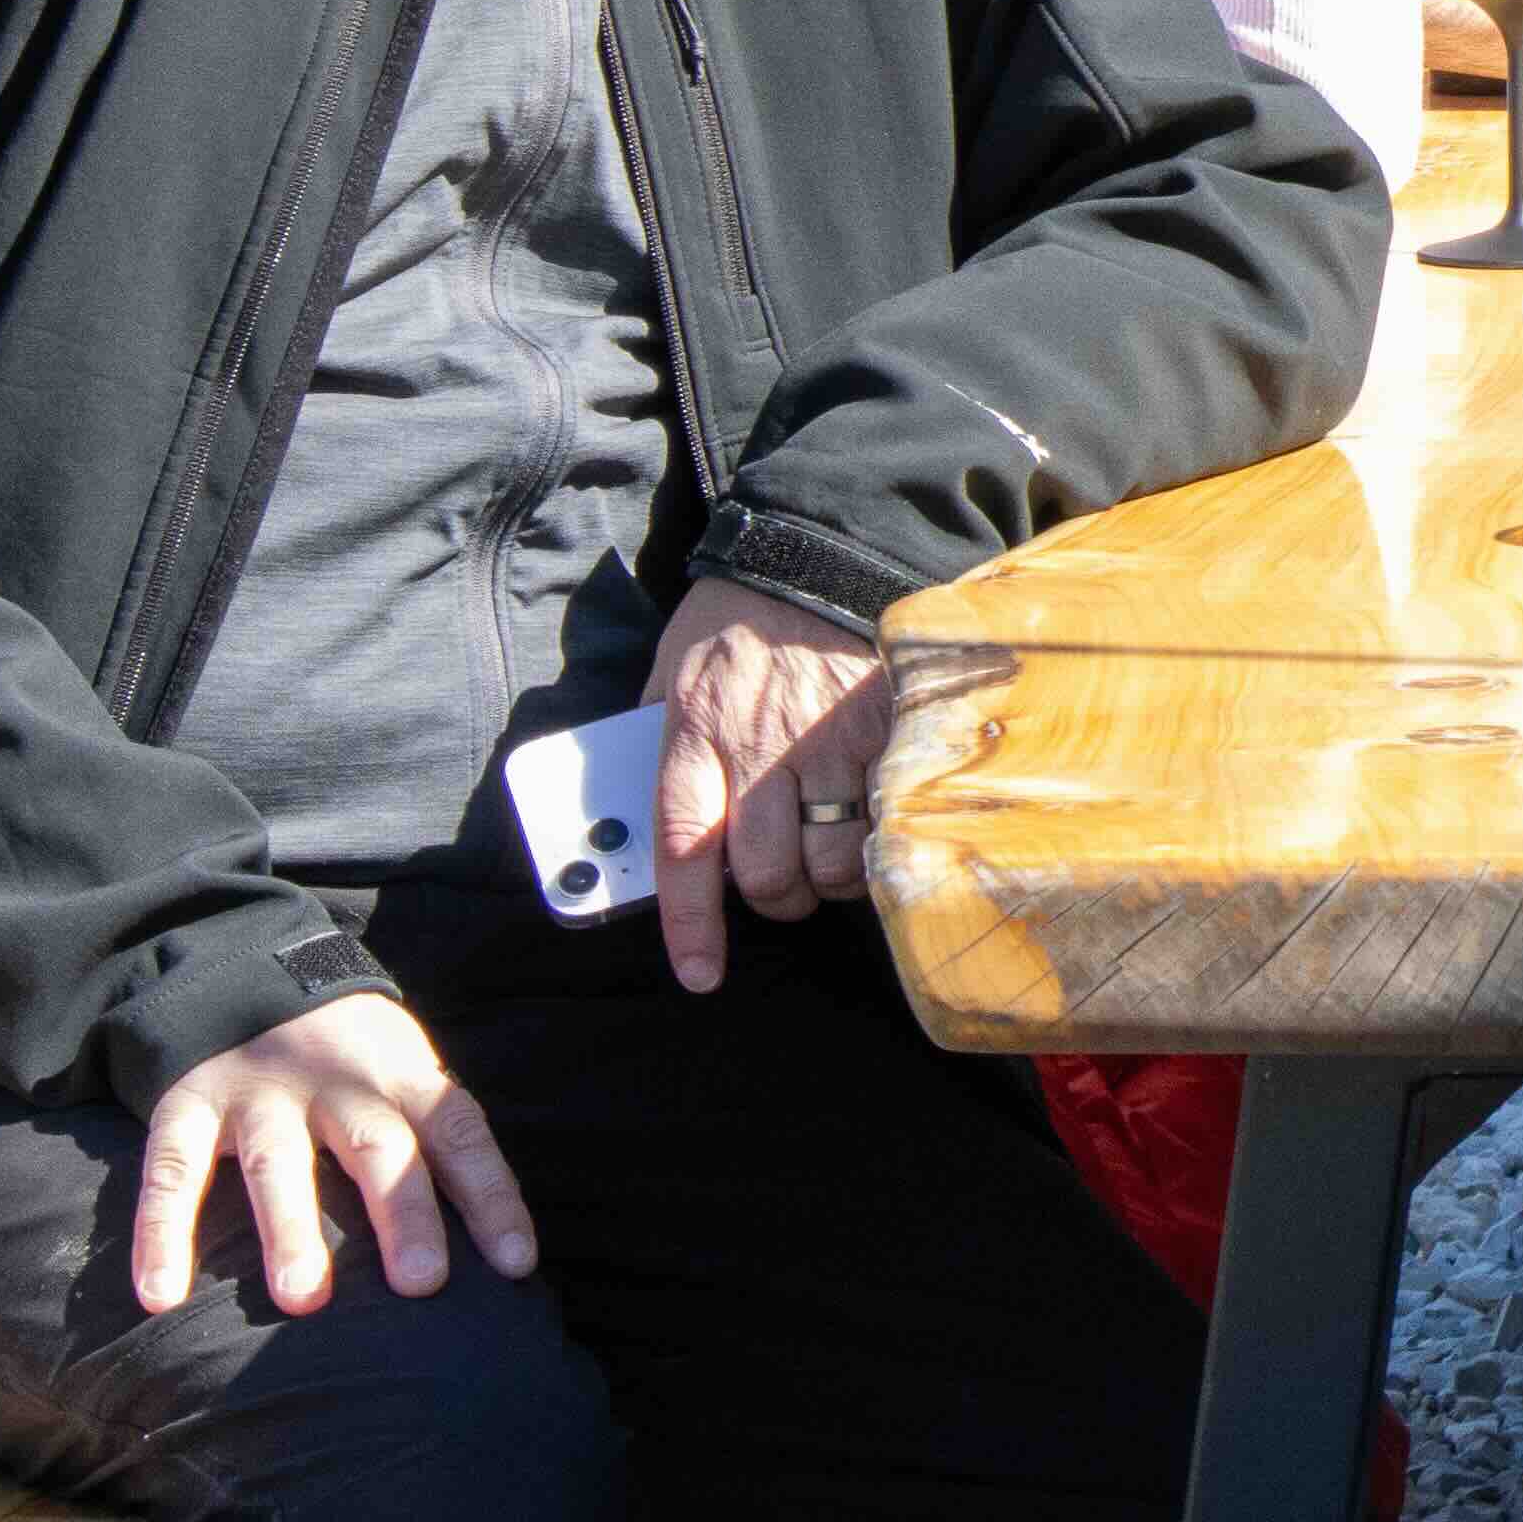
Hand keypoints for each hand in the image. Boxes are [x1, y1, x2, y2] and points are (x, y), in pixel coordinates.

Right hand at [127, 993, 531, 1317]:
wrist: (248, 971)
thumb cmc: (348, 1057)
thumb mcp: (402, 1072)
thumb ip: (432, 1143)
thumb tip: (487, 1249)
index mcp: (403, 1077)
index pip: (460, 1133)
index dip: (492, 1196)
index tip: (517, 1263)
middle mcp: (338, 1083)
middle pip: (379, 1148)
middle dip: (404, 1213)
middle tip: (423, 1282)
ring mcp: (260, 1094)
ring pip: (279, 1163)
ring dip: (293, 1230)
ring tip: (304, 1299)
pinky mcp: (189, 1107)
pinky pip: (173, 1173)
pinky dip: (163, 1233)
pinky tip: (162, 1295)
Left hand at [646, 577, 893, 992]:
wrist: (821, 548)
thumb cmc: (736, 616)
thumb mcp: (671, 668)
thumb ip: (657, 737)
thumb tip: (636, 804)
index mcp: (694, 733)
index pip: (685, 851)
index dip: (691, 925)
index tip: (699, 973)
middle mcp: (761, 748)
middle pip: (768, 873)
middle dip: (774, 899)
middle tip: (778, 885)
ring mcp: (830, 743)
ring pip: (833, 861)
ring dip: (830, 877)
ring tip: (828, 854)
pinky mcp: (884, 731)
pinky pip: (886, 821)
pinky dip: (878, 839)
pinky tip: (873, 824)